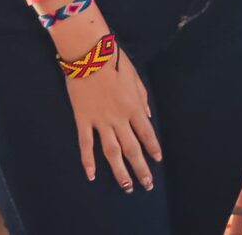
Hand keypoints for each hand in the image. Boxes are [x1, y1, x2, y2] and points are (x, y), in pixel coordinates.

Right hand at [62, 46, 159, 192]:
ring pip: (112, 152)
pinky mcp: (83, 119)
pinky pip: (86, 143)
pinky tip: (91, 175)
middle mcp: (119, 118)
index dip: (153, 148)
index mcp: (134, 107)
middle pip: (132, 148)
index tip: (158, 161)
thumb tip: (148, 117)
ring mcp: (100, 121)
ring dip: (119, 171)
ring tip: (126, 187)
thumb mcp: (135, 76)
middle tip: (147, 185)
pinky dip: (88, 160)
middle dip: (141, 168)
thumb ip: (142, 98)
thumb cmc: (114, 60)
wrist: (89, 53)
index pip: (147, 133)